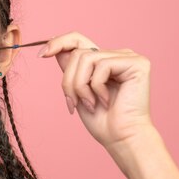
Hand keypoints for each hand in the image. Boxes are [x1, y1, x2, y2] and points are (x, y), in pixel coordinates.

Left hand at [40, 31, 155, 152]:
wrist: (121, 138)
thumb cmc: (102, 120)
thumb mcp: (77, 90)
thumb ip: (70, 69)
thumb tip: (53, 48)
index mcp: (104, 60)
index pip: (78, 40)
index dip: (58, 42)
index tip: (41, 55)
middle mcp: (117, 55)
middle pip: (77, 53)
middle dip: (69, 80)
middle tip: (73, 102)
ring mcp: (128, 57)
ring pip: (86, 58)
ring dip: (80, 85)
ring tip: (89, 103)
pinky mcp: (137, 64)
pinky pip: (102, 65)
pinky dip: (96, 87)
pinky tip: (105, 101)